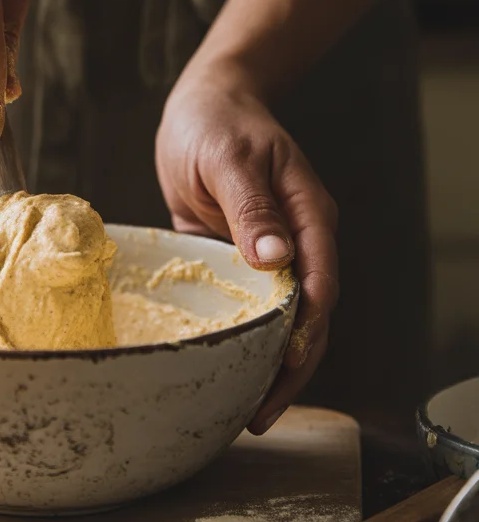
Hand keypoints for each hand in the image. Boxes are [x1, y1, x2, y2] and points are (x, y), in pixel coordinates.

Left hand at [155, 61, 338, 433]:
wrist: (202, 107)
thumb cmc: (217, 124)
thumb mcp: (228, 158)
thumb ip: (250, 207)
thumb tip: (275, 258)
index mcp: (309, 214)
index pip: (319, 283)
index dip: (307, 331)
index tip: (286, 369)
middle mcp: (298, 240)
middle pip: (308, 316)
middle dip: (290, 368)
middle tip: (261, 415)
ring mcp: (271, 254)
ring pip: (280, 321)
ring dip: (267, 365)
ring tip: (246, 413)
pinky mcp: (241, 261)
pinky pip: (247, 308)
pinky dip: (241, 342)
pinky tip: (223, 374)